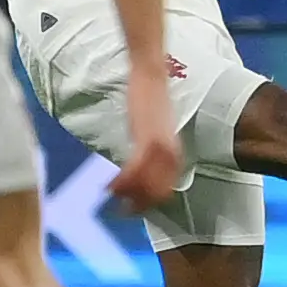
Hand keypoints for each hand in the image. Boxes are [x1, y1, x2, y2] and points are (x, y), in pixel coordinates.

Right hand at [112, 76, 184, 208]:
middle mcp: (170, 152)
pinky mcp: (147, 139)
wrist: (151, 76)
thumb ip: (154, 146)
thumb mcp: (156, 128)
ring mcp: (160, 146)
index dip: (155, 199)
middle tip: (125, 210)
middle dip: (142, 203)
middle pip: (160, 188)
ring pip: (148, 182)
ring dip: (131, 196)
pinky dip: (123, 181)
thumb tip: (144, 162)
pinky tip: (111, 185)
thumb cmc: (151, 99)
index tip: (140, 206)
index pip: (169, 184)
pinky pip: (135, 169)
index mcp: (174, 150)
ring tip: (115, 200)